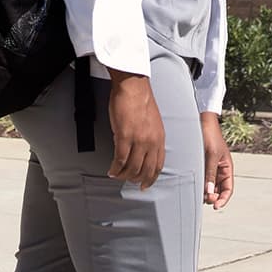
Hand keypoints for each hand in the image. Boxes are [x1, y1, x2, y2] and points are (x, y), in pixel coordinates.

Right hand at [107, 71, 164, 189]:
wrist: (134, 86)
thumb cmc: (141, 100)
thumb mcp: (154, 122)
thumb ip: (151, 137)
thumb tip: (143, 150)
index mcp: (160, 138)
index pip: (158, 166)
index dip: (151, 178)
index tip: (144, 185)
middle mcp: (152, 142)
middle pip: (145, 170)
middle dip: (136, 179)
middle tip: (127, 181)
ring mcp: (138, 140)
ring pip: (132, 168)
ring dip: (123, 175)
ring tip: (116, 176)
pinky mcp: (124, 136)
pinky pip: (120, 160)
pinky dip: (115, 168)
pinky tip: (111, 170)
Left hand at [201, 113, 233, 209]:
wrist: (202, 122)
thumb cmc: (210, 136)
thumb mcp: (212, 156)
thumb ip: (210, 174)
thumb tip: (209, 192)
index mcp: (226, 168)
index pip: (228, 189)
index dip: (223, 199)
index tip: (215, 207)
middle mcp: (219, 170)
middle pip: (217, 190)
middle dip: (212, 197)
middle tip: (204, 198)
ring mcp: (209, 168)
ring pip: (208, 186)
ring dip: (204, 191)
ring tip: (197, 192)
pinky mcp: (201, 165)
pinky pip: (201, 179)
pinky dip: (198, 184)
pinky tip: (192, 186)